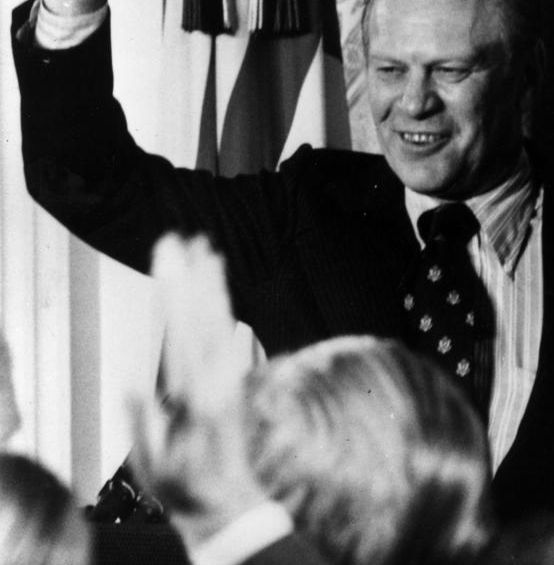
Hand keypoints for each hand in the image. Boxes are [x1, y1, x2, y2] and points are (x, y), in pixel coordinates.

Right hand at [129, 234, 268, 549]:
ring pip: (221, 321)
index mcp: (197, 393)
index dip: (175, 291)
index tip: (167, 259)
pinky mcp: (235, 379)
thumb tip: (133, 385)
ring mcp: (230, 377)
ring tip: (206, 249)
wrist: (229, 501)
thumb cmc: (186, 487)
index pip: (183, 329)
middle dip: (191, 275)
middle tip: (183, 238)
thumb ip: (146, 425)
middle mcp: (218, 378)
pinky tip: (220, 288)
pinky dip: (223, 307)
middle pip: (204, 316)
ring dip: (212, 284)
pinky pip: (230, 335)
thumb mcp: (155, 467)